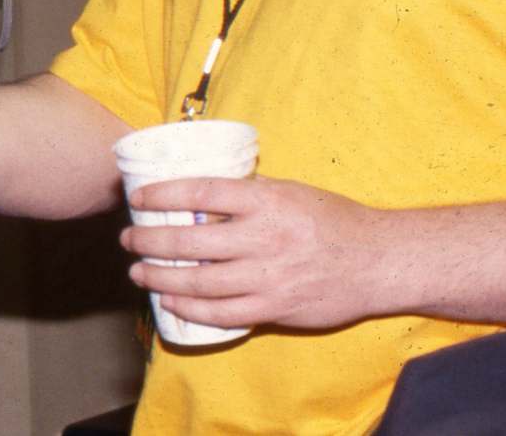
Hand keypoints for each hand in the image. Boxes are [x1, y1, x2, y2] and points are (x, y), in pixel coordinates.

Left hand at [120, 175, 389, 330]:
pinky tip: (172, 303)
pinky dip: (191, 309)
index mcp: (267, 200)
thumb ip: (250, 195)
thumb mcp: (291, 191)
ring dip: (160, 278)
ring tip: (138, 272)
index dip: (163, 194)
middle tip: (128, 238)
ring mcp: (268, 277)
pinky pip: (222, 314)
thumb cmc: (333, 220)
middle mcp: (264, 238)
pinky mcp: (274, 309)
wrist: (378, 261)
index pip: (201, 192)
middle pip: (190, 240)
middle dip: (149, 240)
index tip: (139, 196)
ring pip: (199, 281)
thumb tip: (202, 195)